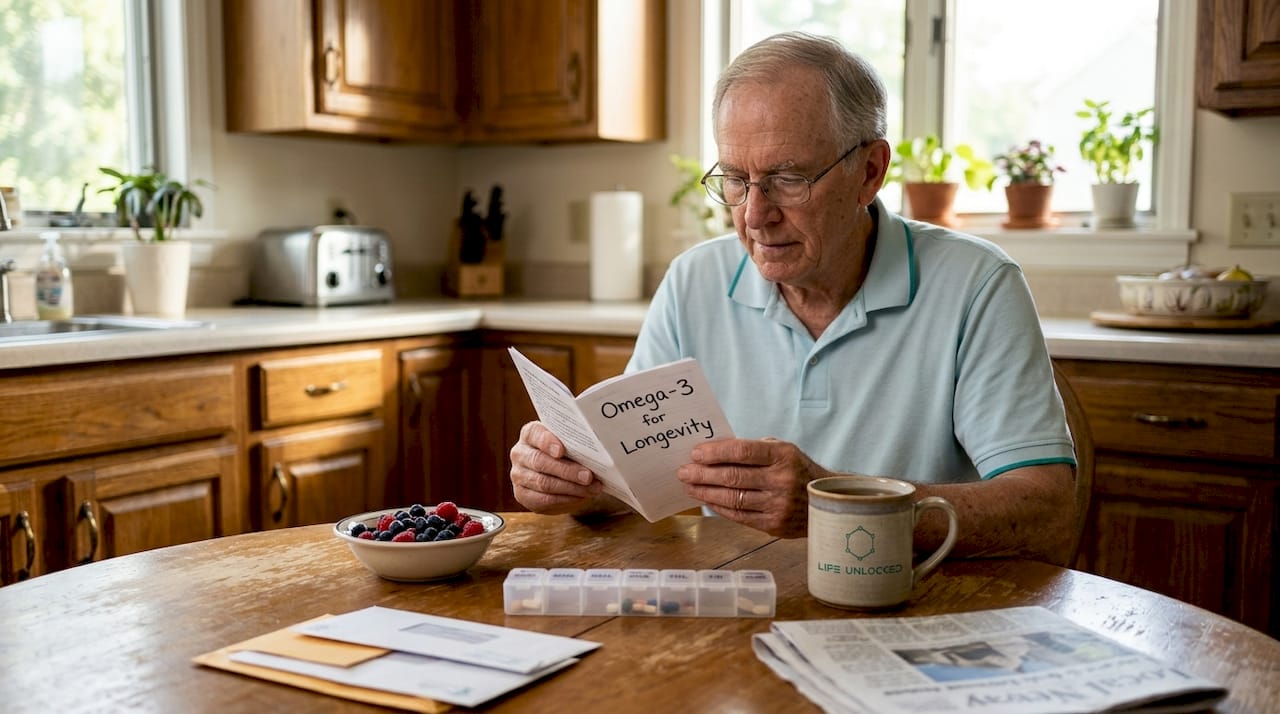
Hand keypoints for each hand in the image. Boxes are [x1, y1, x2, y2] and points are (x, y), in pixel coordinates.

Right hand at [509, 422, 604, 513]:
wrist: (557, 472)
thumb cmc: (566, 452)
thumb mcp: (570, 443)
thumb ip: (576, 444)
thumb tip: (597, 453)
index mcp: (530, 434)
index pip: (535, 434)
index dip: (547, 442)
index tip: (562, 451)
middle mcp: (520, 453)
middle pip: (540, 461)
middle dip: (567, 470)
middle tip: (588, 476)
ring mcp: (518, 474)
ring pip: (543, 483)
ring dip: (571, 488)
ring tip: (592, 489)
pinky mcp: (522, 494)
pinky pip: (543, 500)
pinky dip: (565, 499)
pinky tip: (580, 497)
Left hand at [677, 437, 829, 537]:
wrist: (826, 501)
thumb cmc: (797, 470)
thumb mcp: (782, 451)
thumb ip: (753, 450)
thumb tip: (714, 452)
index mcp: (783, 456)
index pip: (742, 452)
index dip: (716, 453)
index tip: (695, 453)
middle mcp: (781, 480)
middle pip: (733, 477)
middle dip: (702, 474)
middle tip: (683, 471)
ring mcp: (778, 505)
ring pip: (732, 499)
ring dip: (705, 492)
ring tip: (689, 486)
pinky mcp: (773, 525)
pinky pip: (738, 516)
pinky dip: (719, 507)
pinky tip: (706, 500)